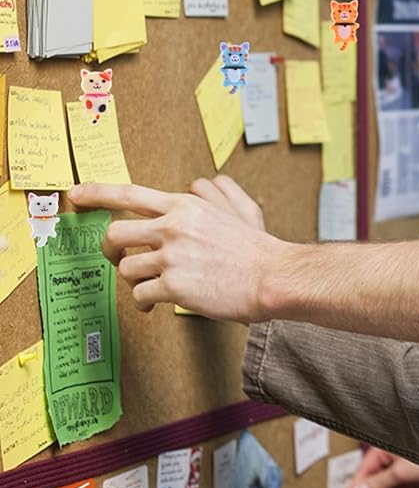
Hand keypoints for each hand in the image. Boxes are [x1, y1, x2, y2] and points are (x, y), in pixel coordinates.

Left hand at [68, 176, 276, 321]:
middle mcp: (174, 227)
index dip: (98, 193)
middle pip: (115, 235)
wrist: (271, 276)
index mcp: (186, 205)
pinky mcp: (173, 286)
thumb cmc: (257, 246)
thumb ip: (217, 191)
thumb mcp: (241, 206)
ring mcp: (172, 257)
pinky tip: (156, 303)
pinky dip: (145, 301)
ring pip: (126, 269)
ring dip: (136, 279)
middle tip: (120, 259)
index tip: (77, 194)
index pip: (131, 194)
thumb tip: (198, 184)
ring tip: (152, 285)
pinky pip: (140, 294)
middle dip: (111, 251)